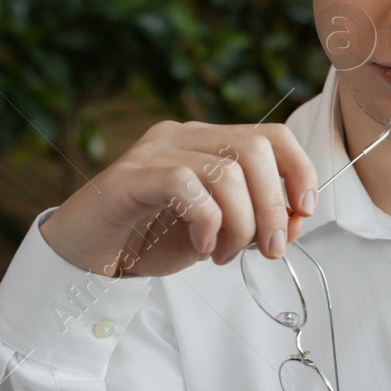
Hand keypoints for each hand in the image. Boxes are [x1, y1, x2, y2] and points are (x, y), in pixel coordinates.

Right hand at [39, 120, 319, 276]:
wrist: (87, 255)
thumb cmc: (151, 239)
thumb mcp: (218, 231)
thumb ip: (254, 220)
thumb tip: (294, 220)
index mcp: (208, 142)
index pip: (272, 135)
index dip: (299, 171)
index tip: (304, 212)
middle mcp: (183, 136)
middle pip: (255, 150)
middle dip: (273, 206)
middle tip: (270, 249)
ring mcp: (154, 151)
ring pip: (226, 172)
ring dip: (240, 224)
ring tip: (226, 255)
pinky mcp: (130, 176)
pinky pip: (186, 185)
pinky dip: (207, 222)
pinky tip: (202, 248)